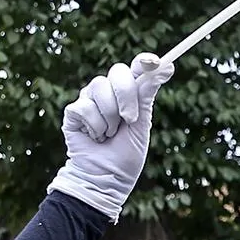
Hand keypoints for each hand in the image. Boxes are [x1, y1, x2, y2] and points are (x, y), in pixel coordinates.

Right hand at [45, 53, 173, 221]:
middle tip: (129, 119)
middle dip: (126, 96)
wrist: (106, 179)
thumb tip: (166, 66)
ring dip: (109, 117)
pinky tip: (95, 137)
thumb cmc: (126, 155)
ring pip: (99, 87)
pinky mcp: (73, 112)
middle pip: (117, 72)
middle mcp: (108, 92)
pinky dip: (94, 126)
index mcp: (129, 93)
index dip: (145, 61)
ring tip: (109, 135)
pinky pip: (84, 106)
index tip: (156, 62)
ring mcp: (90, 100)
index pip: (136, 67)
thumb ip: (147, 95)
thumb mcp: (142, 124)